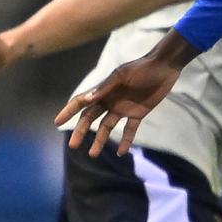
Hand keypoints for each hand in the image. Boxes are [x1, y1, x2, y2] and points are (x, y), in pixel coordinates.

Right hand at [54, 54, 180, 156]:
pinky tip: (122, 152)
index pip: (81, 102)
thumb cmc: (141, 68)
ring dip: (100, 140)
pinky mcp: (138, 113)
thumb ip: (106, 88)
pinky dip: (126, 141)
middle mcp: (110, 101)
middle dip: (81, 131)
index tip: (57, 123)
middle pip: (91, 118)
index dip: (69, 112)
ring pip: (107, 127)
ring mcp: (123, 108)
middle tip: (72, 145)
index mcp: (103, 91)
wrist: (164, 67)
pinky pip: (129, 130)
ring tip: (92, 154)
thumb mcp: (122, 76)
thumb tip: (87, 99)